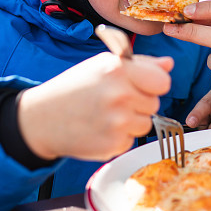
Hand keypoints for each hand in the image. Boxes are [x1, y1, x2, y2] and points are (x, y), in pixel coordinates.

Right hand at [18, 45, 172, 161]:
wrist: (42, 119)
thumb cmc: (76, 87)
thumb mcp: (104, 66)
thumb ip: (140, 64)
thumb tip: (168, 64)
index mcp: (119, 70)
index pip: (162, 82)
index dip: (154, 84)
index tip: (141, 85)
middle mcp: (120, 96)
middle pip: (154, 103)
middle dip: (140, 102)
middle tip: (114, 100)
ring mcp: (117, 123)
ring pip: (145, 123)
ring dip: (131, 121)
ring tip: (105, 114)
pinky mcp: (113, 145)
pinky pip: (131, 140)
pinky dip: (119, 137)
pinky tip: (99, 128)